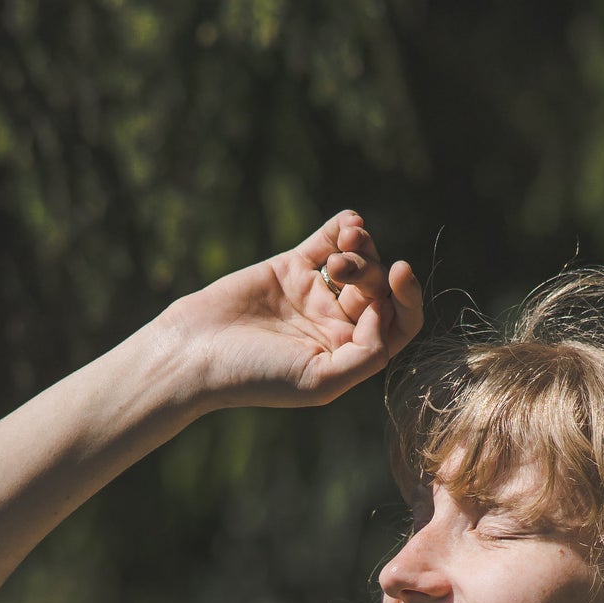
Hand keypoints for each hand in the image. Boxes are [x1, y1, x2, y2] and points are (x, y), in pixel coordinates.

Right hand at [157, 209, 422, 412]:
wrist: (196, 352)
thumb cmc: (256, 376)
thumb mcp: (319, 381)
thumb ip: (365, 355)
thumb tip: (385, 313)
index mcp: (348, 356)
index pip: (397, 326)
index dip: (407, 299)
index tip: (399, 272)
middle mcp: (336, 327)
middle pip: (379, 290)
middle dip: (373, 271)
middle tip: (342, 269)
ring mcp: (313, 296)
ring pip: (356, 262)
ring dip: (360, 247)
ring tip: (342, 247)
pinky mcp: (289, 269)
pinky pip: (325, 241)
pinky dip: (342, 227)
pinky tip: (348, 222)